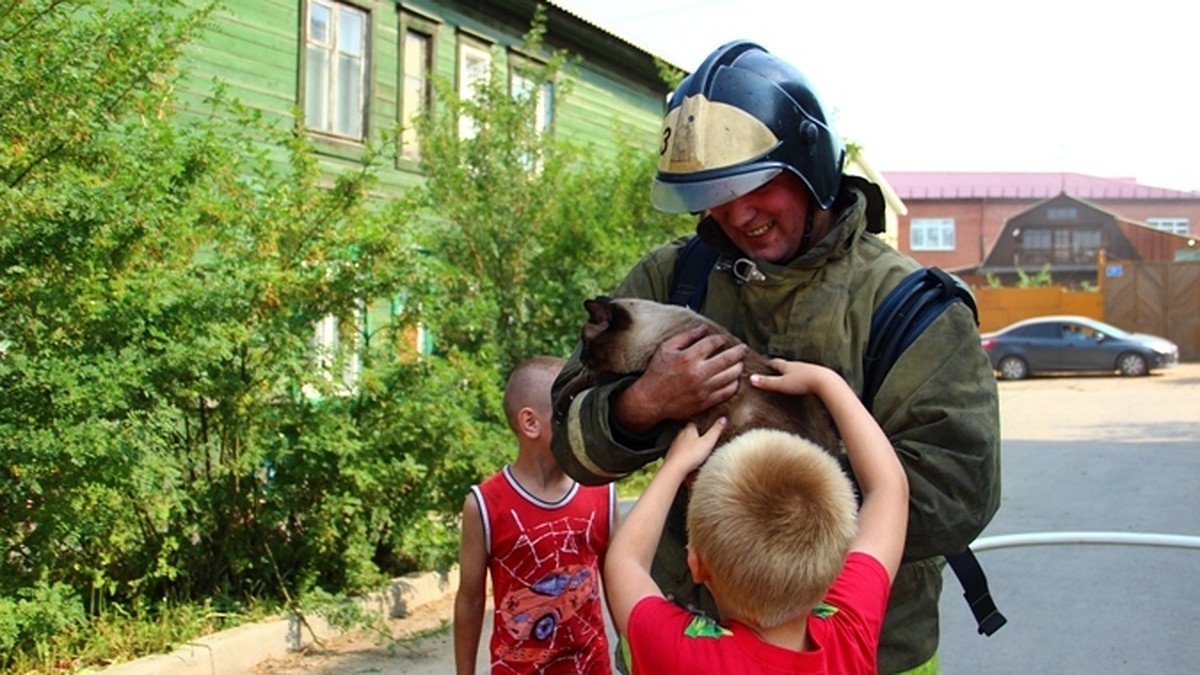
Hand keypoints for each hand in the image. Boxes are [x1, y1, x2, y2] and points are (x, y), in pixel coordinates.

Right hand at [616, 325, 747, 432]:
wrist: (650, 399)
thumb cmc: (657, 372)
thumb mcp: (666, 349)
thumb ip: (686, 337)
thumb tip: (703, 328)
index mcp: (688, 358)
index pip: (713, 343)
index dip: (721, 339)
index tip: (724, 339)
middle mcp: (698, 373)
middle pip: (728, 359)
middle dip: (739, 351)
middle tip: (744, 348)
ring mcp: (703, 389)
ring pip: (731, 376)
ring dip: (739, 368)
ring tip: (740, 363)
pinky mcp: (705, 402)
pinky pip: (727, 392)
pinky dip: (734, 385)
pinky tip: (734, 380)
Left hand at [663, 419, 725, 475]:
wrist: (675, 468)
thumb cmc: (691, 455)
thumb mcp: (708, 442)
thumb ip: (716, 430)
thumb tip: (723, 419)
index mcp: (688, 430)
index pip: (694, 423)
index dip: (700, 425)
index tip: (706, 427)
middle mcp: (680, 436)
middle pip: (687, 432)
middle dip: (694, 434)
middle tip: (702, 438)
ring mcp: (674, 446)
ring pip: (682, 442)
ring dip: (688, 444)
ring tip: (696, 448)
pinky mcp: (672, 455)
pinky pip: (679, 452)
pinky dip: (684, 453)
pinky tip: (688, 458)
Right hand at [749, 358, 832, 395]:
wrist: (825, 382)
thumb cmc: (803, 382)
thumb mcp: (781, 384)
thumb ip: (767, 382)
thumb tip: (751, 378)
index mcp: (787, 366)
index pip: (775, 362)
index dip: (769, 362)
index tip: (764, 361)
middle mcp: (797, 365)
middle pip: (786, 364)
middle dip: (780, 365)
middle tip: (774, 366)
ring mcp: (808, 369)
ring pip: (797, 369)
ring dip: (791, 371)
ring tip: (787, 374)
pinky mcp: (817, 375)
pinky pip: (806, 374)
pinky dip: (802, 377)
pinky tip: (803, 382)